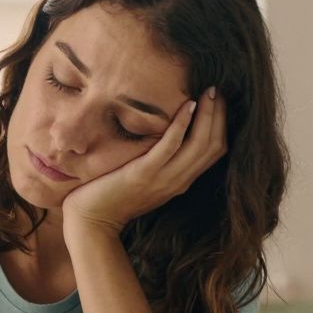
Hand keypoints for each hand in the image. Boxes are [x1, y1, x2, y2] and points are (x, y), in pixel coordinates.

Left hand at [62, 87, 227, 236]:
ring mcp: (163, 179)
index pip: (214, 152)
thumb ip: (159, 163)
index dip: (222, 125)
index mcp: (180, 182)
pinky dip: (182, 125)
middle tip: (218, 89)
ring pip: (199, 145)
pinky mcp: (143, 174)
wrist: (90, 222)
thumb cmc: (111, 197)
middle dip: (220, 116)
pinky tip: (187, 105)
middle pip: (213, 146)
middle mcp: (178, 182)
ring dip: (208, 115)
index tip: (220, 101)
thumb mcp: (144, 179)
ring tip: (209, 92)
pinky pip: (170, 147)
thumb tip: (164, 136)